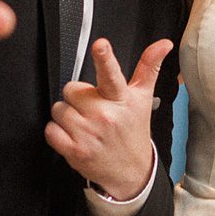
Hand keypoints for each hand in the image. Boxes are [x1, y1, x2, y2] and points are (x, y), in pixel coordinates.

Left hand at [45, 37, 172, 201]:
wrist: (131, 171)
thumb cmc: (133, 131)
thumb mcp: (143, 98)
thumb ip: (149, 67)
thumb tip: (163, 44)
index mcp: (121, 99)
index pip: (112, 74)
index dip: (105, 58)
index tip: (101, 45)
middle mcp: (105, 115)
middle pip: (71, 89)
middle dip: (77, 97)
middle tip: (91, 108)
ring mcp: (89, 134)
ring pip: (59, 109)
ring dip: (67, 115)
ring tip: (84, 124)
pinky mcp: (75, 151)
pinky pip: (51, 130)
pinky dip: (57, 132)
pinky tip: (73, 136)